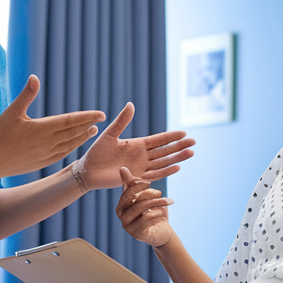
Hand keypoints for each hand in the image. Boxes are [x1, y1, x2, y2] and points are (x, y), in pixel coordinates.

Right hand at [0, 76, 104, 177]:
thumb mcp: (12, 111)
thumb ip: (26, 95)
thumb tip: (34, 77)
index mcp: (43, 128)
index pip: (71, 120)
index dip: (87, 117)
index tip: (101, 114)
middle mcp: (48, 142)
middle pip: (74, 132)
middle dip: (88, 125)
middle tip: (99, 120)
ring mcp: (46, 154)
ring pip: (70, 144)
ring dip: (82, 137)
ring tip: (91, 131)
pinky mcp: (42, 162)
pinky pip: (62, 154)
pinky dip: (71, 148)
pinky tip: (74, 145)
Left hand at [77, 102, 194, 189]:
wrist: (88, 171)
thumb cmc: (97, 152)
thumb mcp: (110, 135)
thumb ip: (122, 122)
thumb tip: (131, 104)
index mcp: (137, 144)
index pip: (158, 140)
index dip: (171, 137)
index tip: (184, 133)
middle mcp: (142, 156)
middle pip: (165, 151)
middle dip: (179, 147)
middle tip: (193, 142)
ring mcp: (141, 167)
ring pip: (163, 162)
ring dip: (176, 158)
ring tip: (190, 154)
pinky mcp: (137, 178)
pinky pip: (154, 175)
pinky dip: (165, 172)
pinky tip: (177, 168)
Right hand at [115, 168, 173, 246]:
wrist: (160, 232)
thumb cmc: (151, 212)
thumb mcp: (144, 197)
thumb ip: (133, 184)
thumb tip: (122, 168)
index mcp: (121, 205)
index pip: (127, 192)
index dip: (138, 185)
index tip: (149, 182)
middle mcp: (121, 216)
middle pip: (134, 199)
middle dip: (148, 193)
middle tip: (160, 192)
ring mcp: (127, 226)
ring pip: (141, 208)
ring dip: (157, 202)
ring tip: (169, 201)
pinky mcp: (136, 233)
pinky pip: (146, 219)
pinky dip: (157, 213)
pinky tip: (163, 211)